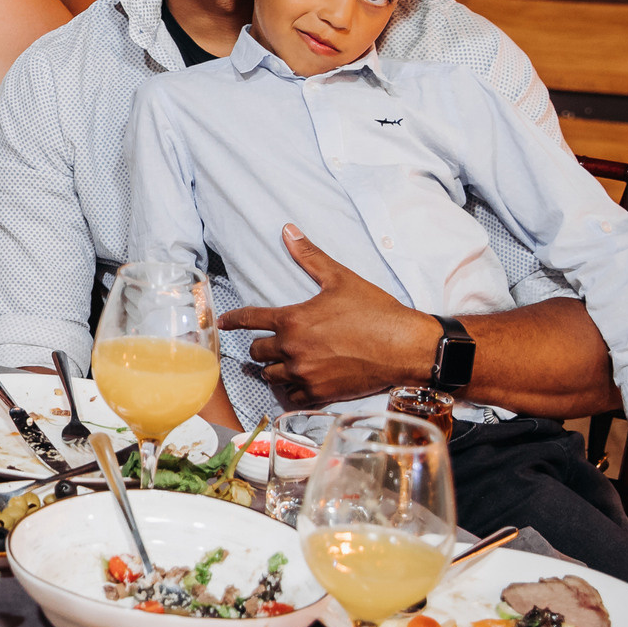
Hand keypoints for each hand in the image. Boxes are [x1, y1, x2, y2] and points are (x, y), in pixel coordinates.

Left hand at [217, 224, 438, 404]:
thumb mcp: (341, 278)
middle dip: (260, 346)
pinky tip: (298, 381)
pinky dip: (291, 389)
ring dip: (273, 368)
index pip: (248, 319)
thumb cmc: (375, 310)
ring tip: (282, 362)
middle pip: (256, 351)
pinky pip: (291, 395)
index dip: (231, 320)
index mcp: (293, 320)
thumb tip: (288, 230)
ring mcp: (305, 374)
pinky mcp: (320, 393)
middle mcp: (293, 349)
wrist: (406, 347)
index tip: (222, 322)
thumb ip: (310, 256)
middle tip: (269, 343)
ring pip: (270, 376)